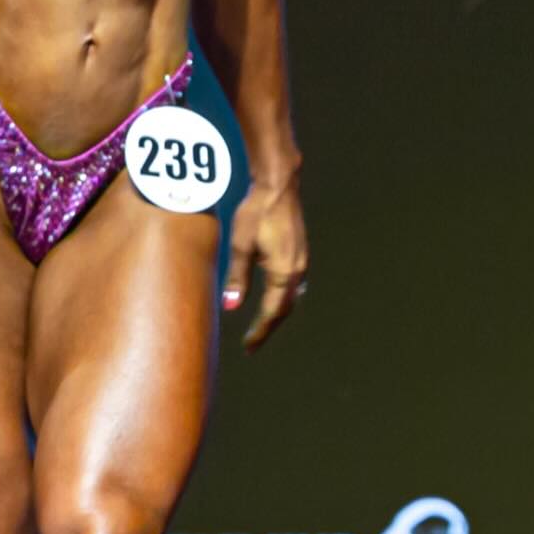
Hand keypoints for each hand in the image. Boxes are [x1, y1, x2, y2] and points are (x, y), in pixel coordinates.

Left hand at [221, 179, 307, 351]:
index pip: (272, 312)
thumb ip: (237, 278)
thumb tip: (231, 307)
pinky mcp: (300, 253)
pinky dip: (282, 298)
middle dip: (268, 327)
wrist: (278, 186)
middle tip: (252, 342)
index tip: (248, 347)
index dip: (260, 331)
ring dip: (276, 313)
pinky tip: (274, 298)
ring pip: (290, 297)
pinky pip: (293, 285)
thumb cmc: (256, 213)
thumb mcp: (240, 246)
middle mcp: (298, 270)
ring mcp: (302, 261)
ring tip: (261, 325)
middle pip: (284, 309)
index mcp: (283, 272)